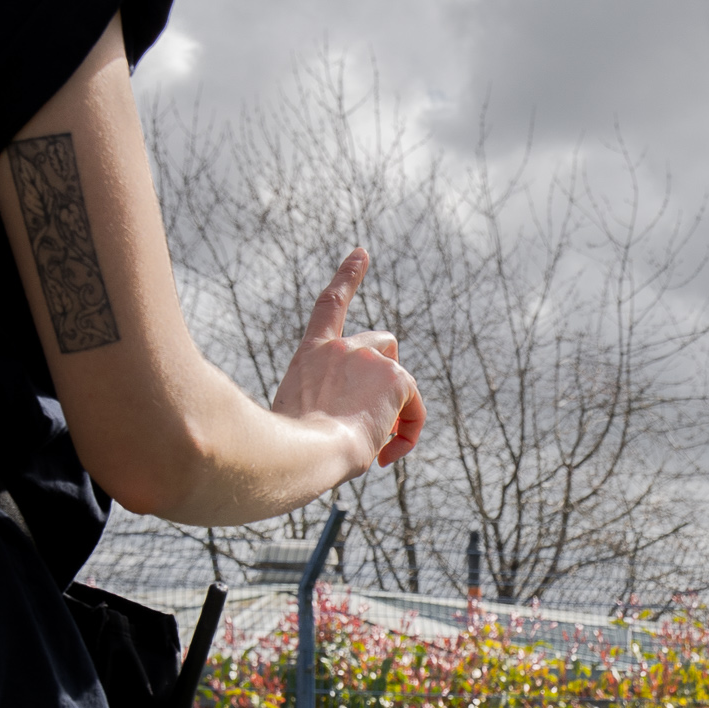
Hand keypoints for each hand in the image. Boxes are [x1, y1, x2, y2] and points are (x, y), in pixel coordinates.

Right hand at [271, 248, 425, 472]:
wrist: (302, 451)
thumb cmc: (293, 451)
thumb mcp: (297, 422)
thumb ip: (325, 411)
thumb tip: (358, 428)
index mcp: (310, 355)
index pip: (331, 306)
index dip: (347, 277)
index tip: (362, 252)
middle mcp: (341, 349)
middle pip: (383, 342)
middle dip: (387, 371)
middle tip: (374, 415)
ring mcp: (370, 360)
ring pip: (402, 380)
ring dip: (396, 410)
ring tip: (371, 445)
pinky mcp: (396, 377)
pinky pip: (415, 410)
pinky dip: (408, 433)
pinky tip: (386, 455)